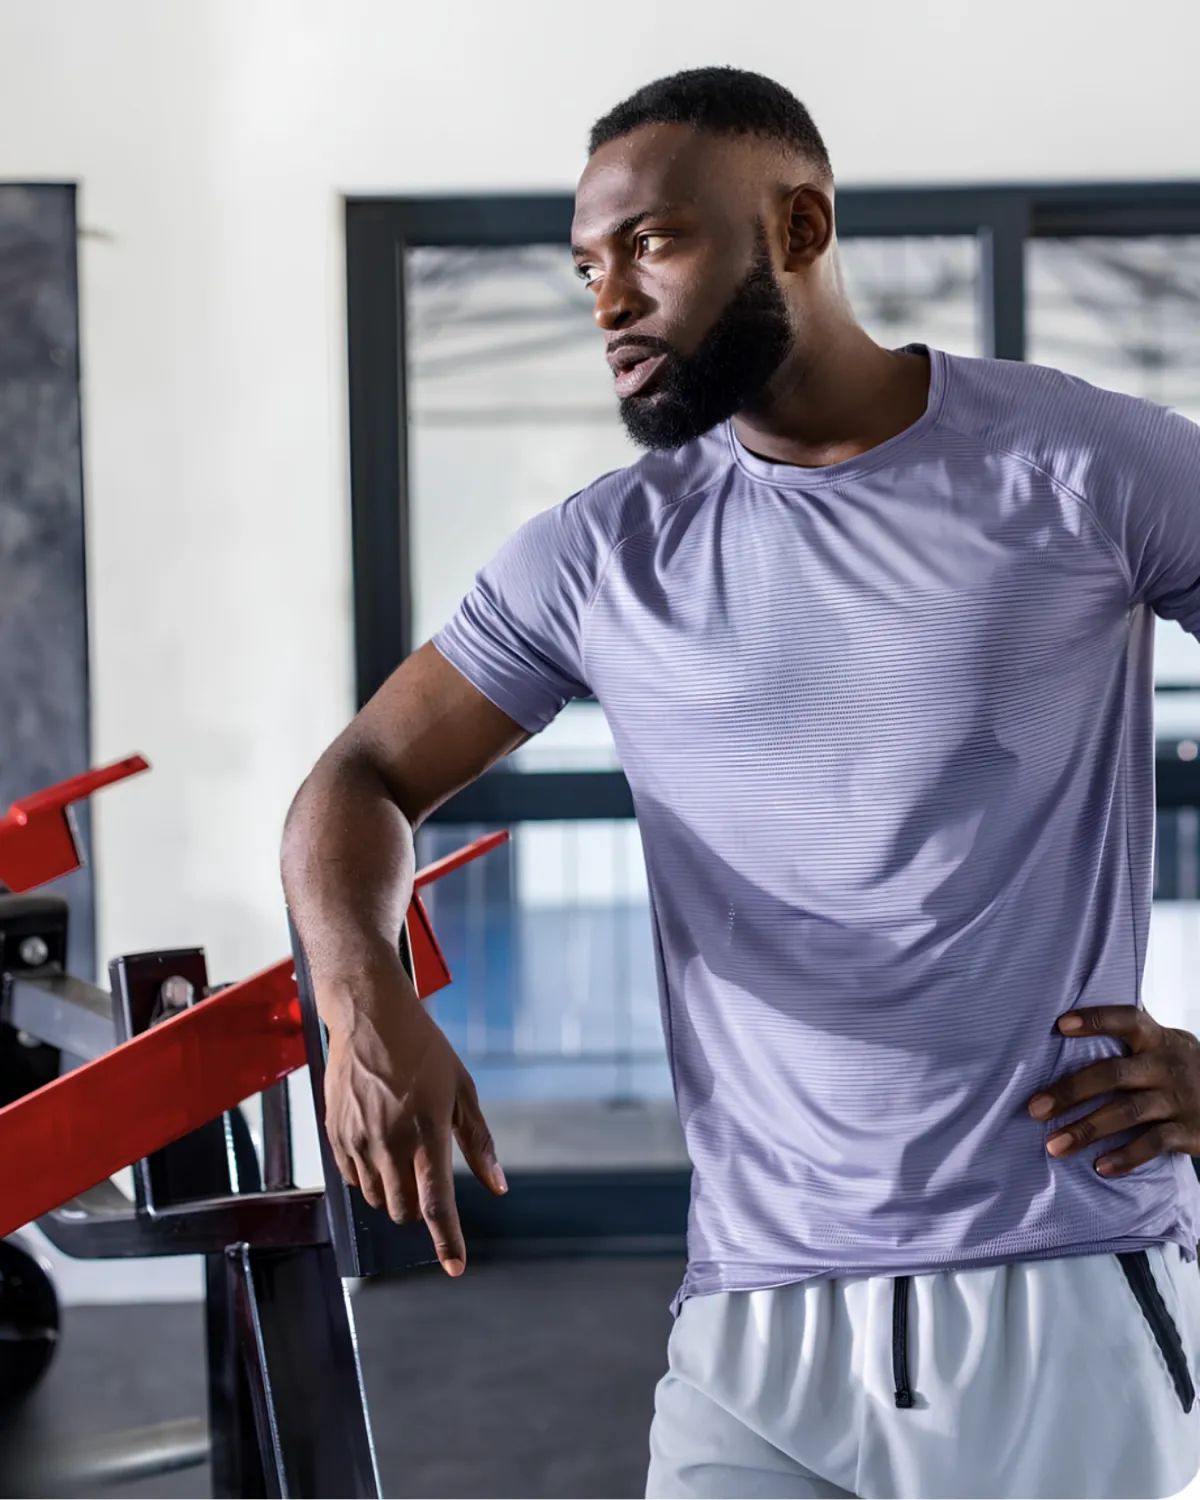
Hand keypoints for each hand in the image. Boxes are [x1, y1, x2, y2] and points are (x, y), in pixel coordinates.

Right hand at [322, 972, 506, 1275]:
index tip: (455, 1266)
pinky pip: (353, 1179)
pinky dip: (369, 1176)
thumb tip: (497, 1185)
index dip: (447, 1240)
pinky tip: (378, 1144)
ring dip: (393, 1192)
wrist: (371, 1017)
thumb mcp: (462, 1090)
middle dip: (419, 1208)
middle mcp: (390, 1142)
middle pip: (404, 1210)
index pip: (437, 1203)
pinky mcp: (335, 1135)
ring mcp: (358, 1140)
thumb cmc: (423, 1050)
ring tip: (401, 1152)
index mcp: (427, 1132)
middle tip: (425, 1176)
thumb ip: (478, 1142)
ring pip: (377, 1199)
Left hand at [1027, 1007, 1199, 1176]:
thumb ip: (1131, 1033)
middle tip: (1035, 1108)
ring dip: (1087, 1130)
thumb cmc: (1182, 1069)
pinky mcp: (1189, 1131)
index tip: (1060, 1025)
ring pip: (1127, 1113)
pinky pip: (1154, 1144)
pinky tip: (1100, 1166)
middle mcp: (1166, 1066)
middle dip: (1071, 1091)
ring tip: (1054, 1145)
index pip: (1126, 1020)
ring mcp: (1178, 1099)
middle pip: (1113, 1074)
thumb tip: (1069, 1017)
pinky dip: (1126, 1157)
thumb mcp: (1165, 1043)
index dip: (1095, 1020)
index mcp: (1157, 1039)